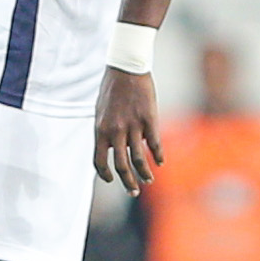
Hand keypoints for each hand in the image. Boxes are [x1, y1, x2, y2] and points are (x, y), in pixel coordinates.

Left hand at [94, 68, 163, 196]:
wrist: (126, 68)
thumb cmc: (112, 88)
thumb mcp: (101, 111)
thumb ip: (105, 131)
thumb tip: (113, 148)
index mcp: (100, 130)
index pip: (99, 161)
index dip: (105, 174)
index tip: (111, 179)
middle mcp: (115, 131)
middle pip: (121, 166)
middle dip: (127, 182)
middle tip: (133, 191)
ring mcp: (133, 126)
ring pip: (138, 159)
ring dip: (144, 174)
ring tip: (148, 180)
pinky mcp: (149, 120)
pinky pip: (154, 144)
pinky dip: (158, 156)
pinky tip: (160, 162)